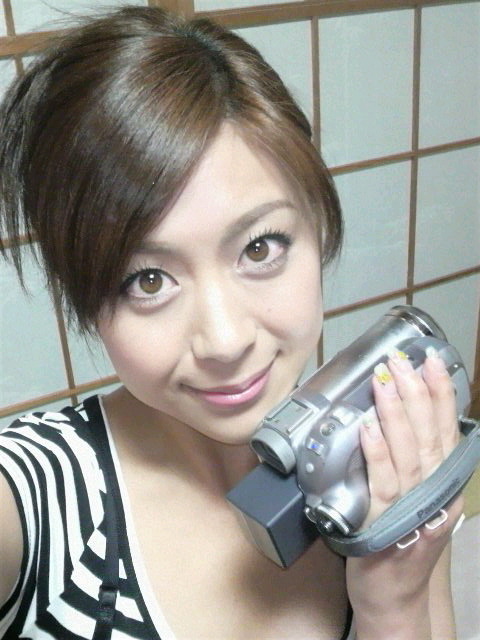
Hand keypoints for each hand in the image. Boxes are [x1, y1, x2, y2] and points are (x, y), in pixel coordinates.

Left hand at [346, 348, 463, 638]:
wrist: (393, 598)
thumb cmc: (402, 541)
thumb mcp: (418, 497)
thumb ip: (415, 462)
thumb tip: (402, 415)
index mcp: (444, 482)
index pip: (446, 429)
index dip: (441, 393)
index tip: (431, 360)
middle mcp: (434, 493)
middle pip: (429, 435)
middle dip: (417, 393)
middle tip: (402, 360)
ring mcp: (411, 509)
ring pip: (408, 454)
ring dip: (397, 414)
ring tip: (386, 380)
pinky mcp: (381, 525)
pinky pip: (381, 484)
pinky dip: (376, 453)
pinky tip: (368, 427)